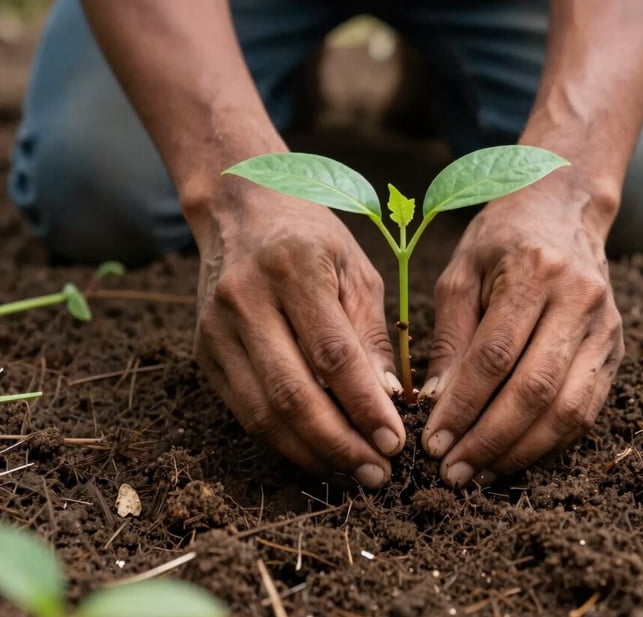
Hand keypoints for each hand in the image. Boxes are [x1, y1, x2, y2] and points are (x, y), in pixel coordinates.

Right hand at [191, 188, 404, 487]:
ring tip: (352, 473)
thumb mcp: (355, 269)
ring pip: (262, 413)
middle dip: (339, 444)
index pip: (332, 354)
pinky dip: (282, 440)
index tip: (395, 443)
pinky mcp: (204, 351)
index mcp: (293, 268)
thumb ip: (370, 334)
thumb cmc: (311, 238)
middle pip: (292, 394)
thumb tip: (386, 401)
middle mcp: (246, 298)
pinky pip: (243, 410)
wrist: (240, 211)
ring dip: (311, 453)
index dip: (365, 406)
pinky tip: (316, 452)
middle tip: (378, 474)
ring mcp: (216, 327)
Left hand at [421, 175, 623, 486]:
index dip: (462, 405)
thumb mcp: (461, 274)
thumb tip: (436, 403)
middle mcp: (580, 299)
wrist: (564, 210)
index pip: (495, 356)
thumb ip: (449, 338)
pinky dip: (549, 441)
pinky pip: (587, 408)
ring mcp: (605, 327)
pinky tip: (514, 455)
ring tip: (479, 474)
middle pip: (535, 389)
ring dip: (520, 451)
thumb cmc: (501, 240)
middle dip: (489, 440)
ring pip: (568, 409)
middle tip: (452, 472)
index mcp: (535, 271)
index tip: (432, 441)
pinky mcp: (615, 349)